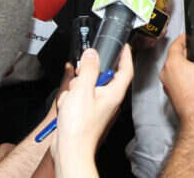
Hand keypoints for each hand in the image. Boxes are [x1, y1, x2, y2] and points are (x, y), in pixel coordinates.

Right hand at [51, 45, 133, 171]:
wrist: (69, 148)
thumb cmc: (79, 127)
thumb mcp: (83, 90)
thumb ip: (89, 69)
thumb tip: (92, 54)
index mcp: (114, 93)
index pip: (126, 69)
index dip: (126, 55)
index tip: (124, 45)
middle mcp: (108, 99)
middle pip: (103, 75)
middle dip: (88, 73)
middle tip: (81, 72)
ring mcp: (98, 106)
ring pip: (88, 85)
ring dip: (76, 87)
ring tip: (71, 97)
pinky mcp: (87, 112)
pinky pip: (79, 96)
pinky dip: (71, 98)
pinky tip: (67, 105)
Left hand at [160, 30, 193, 126]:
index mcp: (173, 63)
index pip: (176, 43)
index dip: (185, 38)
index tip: (191, 36)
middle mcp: (166, 72)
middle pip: (176, 55)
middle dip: (188, 51)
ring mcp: (167, 84)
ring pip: (176, 67)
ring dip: (186, 64)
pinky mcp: (171, 93)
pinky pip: (176, 78)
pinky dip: (184, 75)